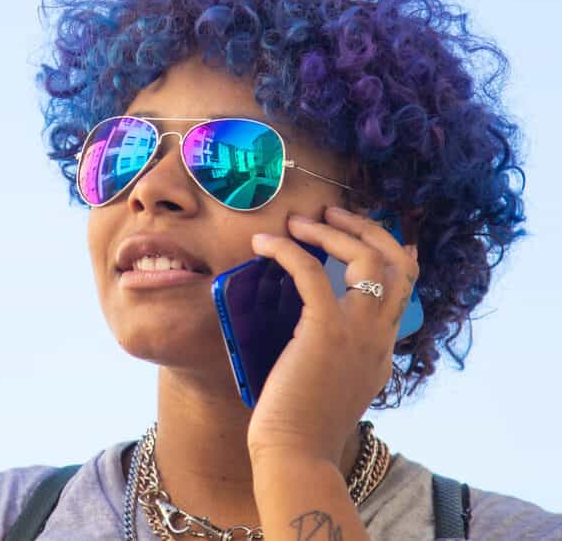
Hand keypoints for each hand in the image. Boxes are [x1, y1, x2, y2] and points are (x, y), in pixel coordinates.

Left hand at [244, 206, 418, 468]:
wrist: (296, 454)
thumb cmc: (299, 425)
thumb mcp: (329, 384)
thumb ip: (332, 353)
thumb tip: (307, 328)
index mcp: (381, 349)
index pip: (403, 287)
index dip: (390, 250)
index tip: (364, 230)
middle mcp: (379, 336)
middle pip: (396, 263)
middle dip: (367, 228)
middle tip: (330, 213)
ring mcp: (359, 332)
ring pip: (365, 258)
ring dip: (330, 231)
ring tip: (297, 221)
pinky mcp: (326, 330)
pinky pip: (313, 271)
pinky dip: (288, 250)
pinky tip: (264, 243)